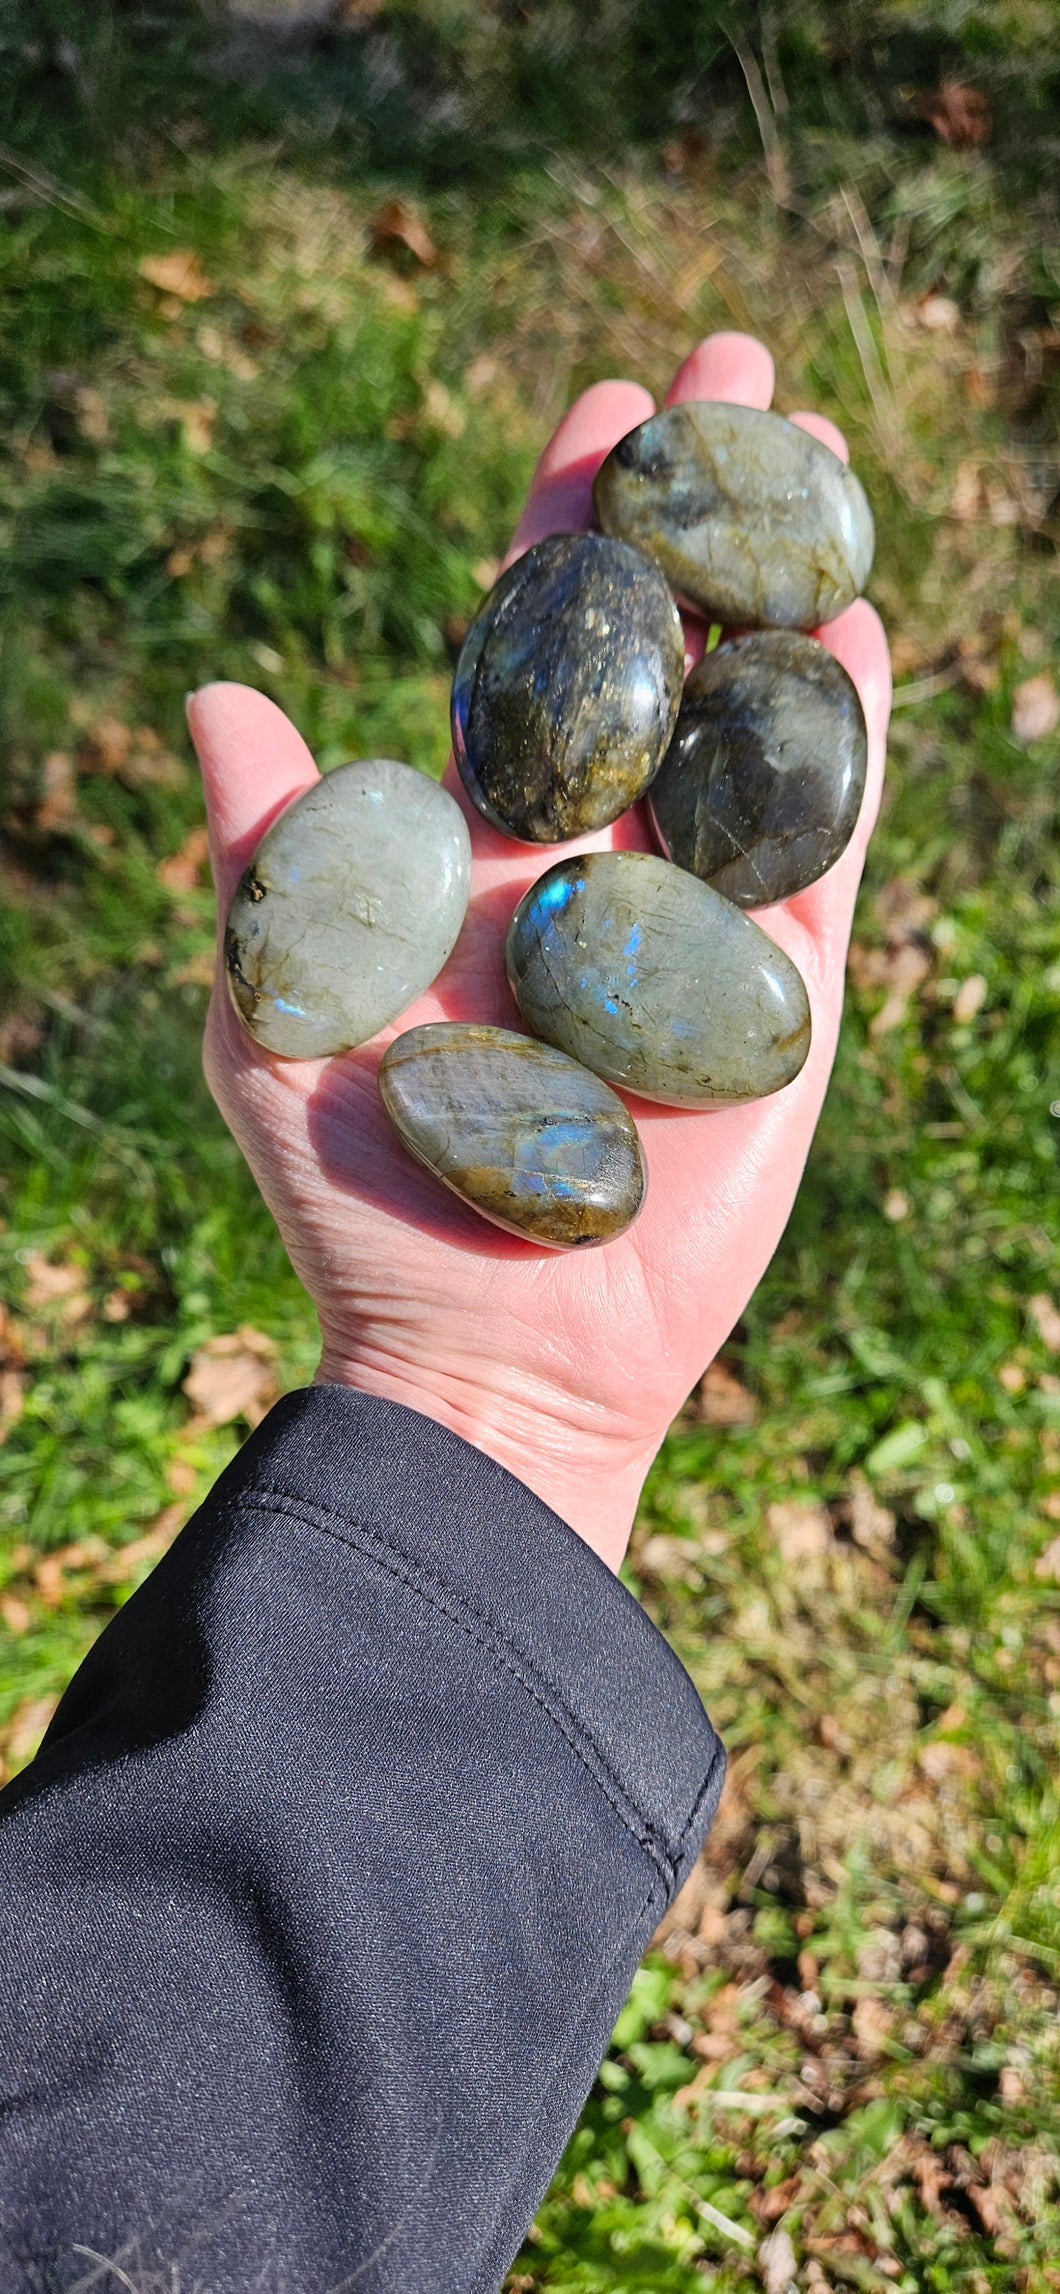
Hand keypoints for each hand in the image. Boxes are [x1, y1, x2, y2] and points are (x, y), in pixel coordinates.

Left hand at [188, 331, 889, 1572]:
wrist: (489, 1347)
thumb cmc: (360, 1194)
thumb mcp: (280, 1008)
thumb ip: (272, 853)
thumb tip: (220, 692)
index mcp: (475, 844)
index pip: (526, 648)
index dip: (565, 523)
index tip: (600, 403)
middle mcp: (594, 857)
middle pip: (657, 648)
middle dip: (698, 510)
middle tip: (741, 370)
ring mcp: (694, 916)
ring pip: (749, 715)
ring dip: (786, 586)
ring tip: (823, 463)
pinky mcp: (776, 992)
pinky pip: (819, 842)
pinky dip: (840, 738)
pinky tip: (856, 625)